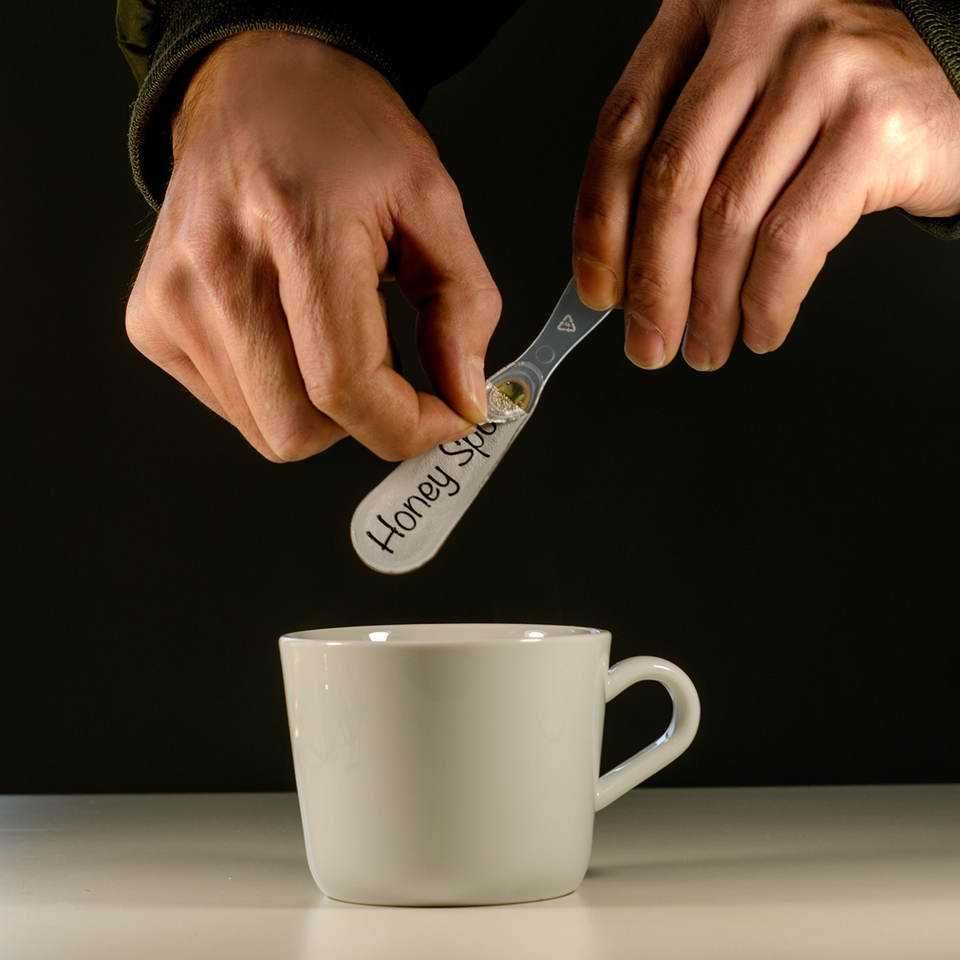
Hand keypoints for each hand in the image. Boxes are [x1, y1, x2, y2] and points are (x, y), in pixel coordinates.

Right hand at [126, 31, 499, 460]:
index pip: (342, 384)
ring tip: (332, 327)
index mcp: (297, 225)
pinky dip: (277, 391)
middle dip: (365, 416)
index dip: (407, 426)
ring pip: (267, 430)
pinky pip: (233, 408)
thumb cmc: (343, 133)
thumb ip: (464, 306)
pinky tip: (288, 327)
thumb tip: (465, 399)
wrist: (257, 90)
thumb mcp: (433, 201)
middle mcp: (216, 267)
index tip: (447, 415)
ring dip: (321, 406)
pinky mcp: (151, 321)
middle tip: (388, 357)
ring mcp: (172, 299)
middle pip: (299, 431)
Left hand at [573, 0, 959, 370]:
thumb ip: (681, 159)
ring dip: (709, 305)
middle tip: (649, 341)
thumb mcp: (741, 110)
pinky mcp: (871, 123)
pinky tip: (760, 327)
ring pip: (728, 217)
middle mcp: (759, 23)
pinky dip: (767, 300)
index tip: (597, 291)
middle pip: (671, 179)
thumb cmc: (831, 110)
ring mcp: (820, 67)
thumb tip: (619, 271)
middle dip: (653, 283)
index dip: (599, 225)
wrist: (948, 96)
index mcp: (705, 14)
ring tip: (708, 344)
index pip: (624, 129)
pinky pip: (790, 239)